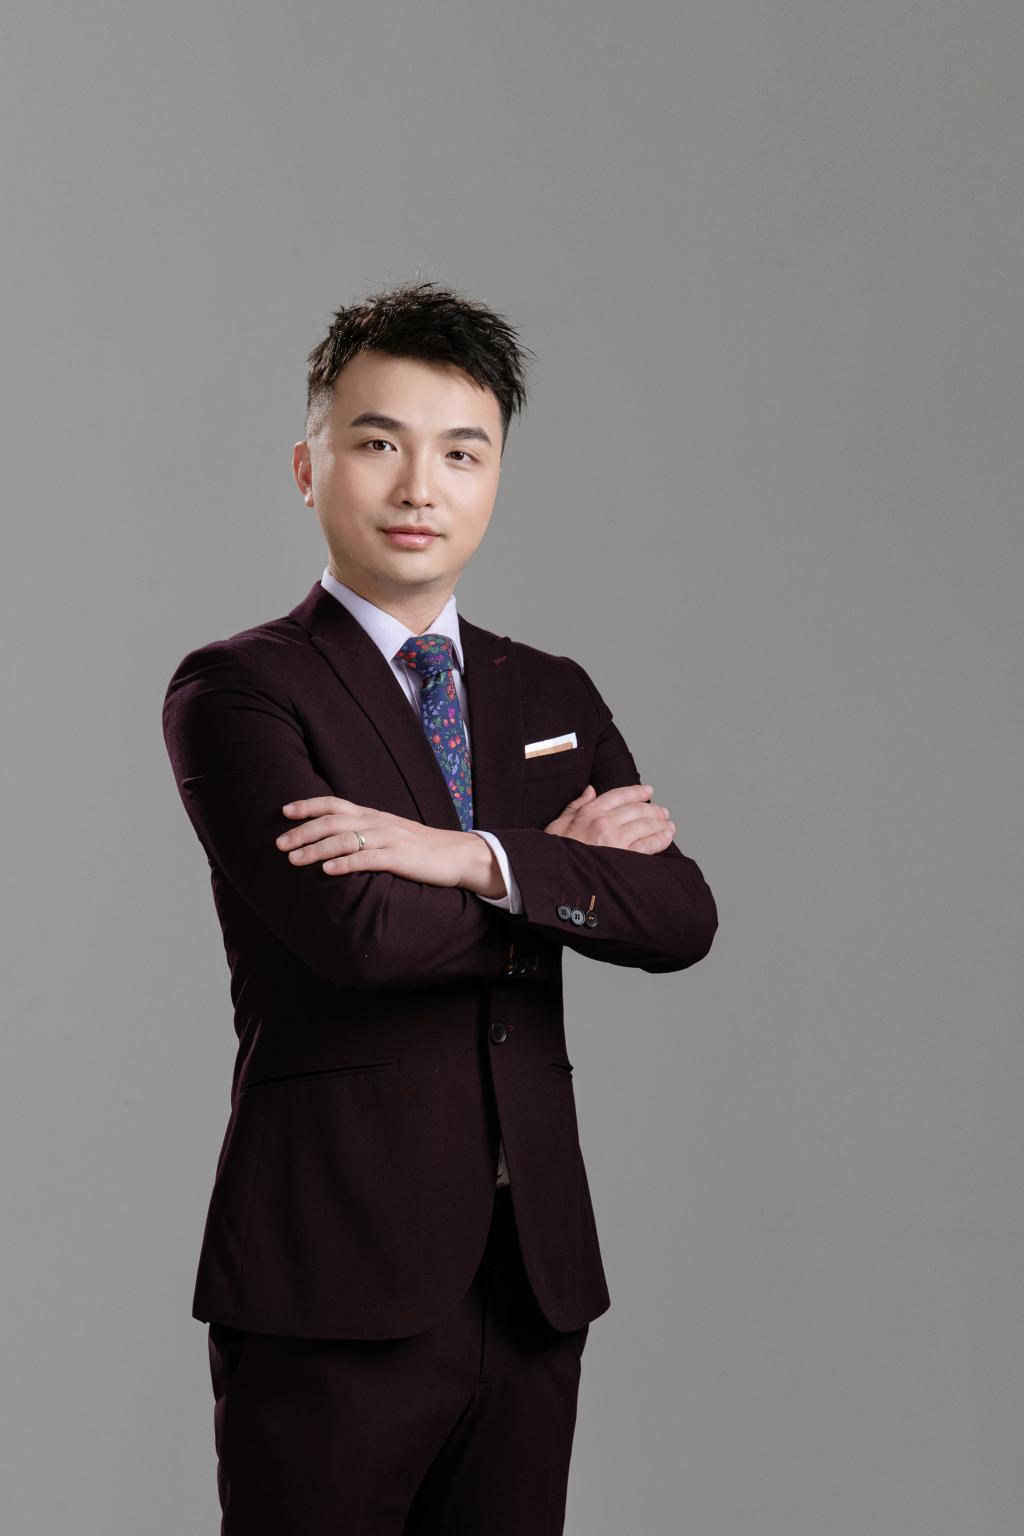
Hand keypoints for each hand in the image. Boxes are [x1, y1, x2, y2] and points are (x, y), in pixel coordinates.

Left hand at [276, 797, 479, 887]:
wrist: (458, 854)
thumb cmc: (420, 847)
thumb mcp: (390, 831)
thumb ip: (366, 830)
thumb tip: (336, 837)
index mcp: (373, 814)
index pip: (334, 803)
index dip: (308, 805)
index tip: (285, 811)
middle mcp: (377, 822)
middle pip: (332, 821)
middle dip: (302, 832)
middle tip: (279, 844)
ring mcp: (388, 839)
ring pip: (343, 840)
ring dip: (315, 849)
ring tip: (294, 860)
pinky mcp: (398, 857)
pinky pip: (366, 858)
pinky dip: (344, 864)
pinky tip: (327, 871)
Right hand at [545, 783, 675, 852]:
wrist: (553, 874)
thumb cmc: (555, 850)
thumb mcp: (558, 823)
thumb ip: (576, 805)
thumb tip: (591, 790)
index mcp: (589, 811)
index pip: (620, 795)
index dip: (637, 791)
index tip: (648, 790)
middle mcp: (604, 822)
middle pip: (637, 809)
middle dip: (654, 809)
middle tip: (663, 812)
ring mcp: (614, 839)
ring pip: (646, 825)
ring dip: (661, 823)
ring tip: (669, 825)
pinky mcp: (623, 857)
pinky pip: (648, 844)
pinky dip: (661, 839)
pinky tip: (667, 836)